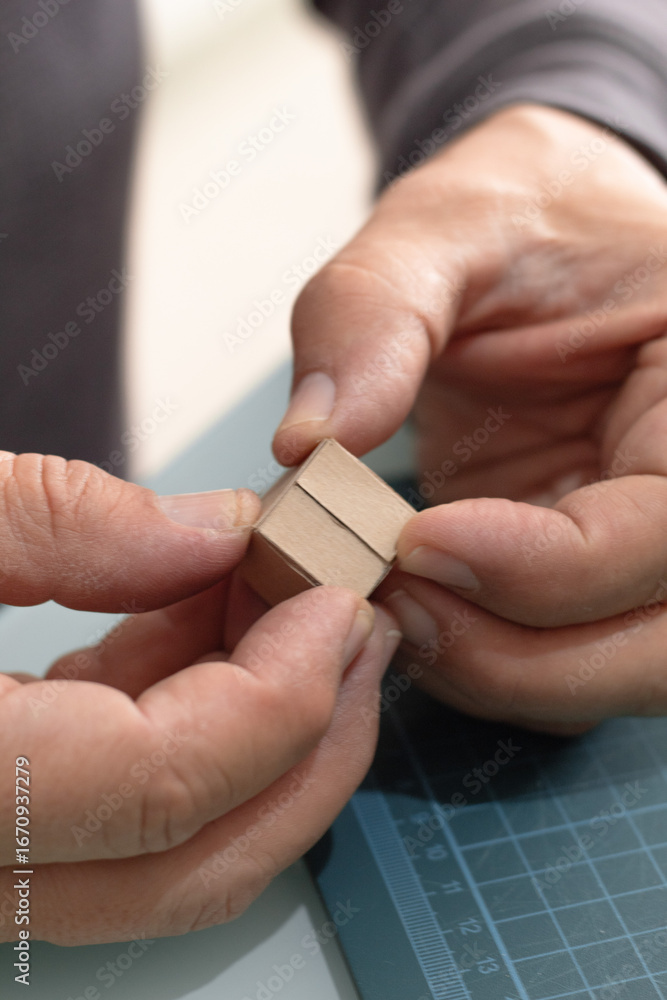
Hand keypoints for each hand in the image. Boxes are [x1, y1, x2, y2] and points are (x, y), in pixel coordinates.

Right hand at [0, 452, 397, 942]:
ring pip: (165, 849)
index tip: (336, 608)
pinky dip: (181, 718)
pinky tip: (206, 623)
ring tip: (291, 609)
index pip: (165, 786)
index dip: (280, 697)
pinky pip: (115, 801)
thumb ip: (58, 524)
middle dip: (310, 747)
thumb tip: (208, 531)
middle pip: (196, 863)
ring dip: (253, 729)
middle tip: (358, 637)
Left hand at [272, 104, 666, 732]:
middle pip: (656, 646)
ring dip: (495, 671)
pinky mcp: (591, 570)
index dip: (546, 567)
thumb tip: (307, 443)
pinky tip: (408, 606)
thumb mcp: (444, 227)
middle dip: (518, 656)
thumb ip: (374, 316)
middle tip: (393, 605)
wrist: (538, 237)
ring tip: (390, 607)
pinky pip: (556, 655)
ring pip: (612, 672)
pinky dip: (482, 658)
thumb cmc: (519, 216)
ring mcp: (646, 539)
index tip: (415, 544)